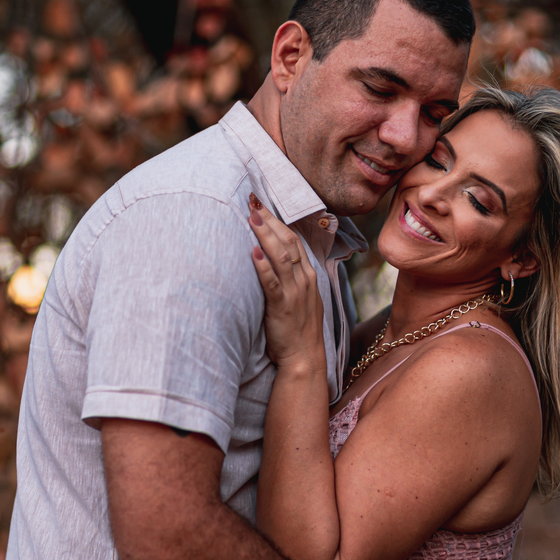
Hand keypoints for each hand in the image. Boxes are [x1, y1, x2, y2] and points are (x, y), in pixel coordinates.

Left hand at [249, 196, 324, 368]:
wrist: (304, 358)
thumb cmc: (297, 329)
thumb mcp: (299, 297)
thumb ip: (289, 277)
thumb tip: (270, 258)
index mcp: (307, 275)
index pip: (293, 240)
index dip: (277, 220)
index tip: (261, 204)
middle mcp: (303, 280)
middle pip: (287, 242)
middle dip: (270, 220)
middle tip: (252, 200)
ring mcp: (294, 293)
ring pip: (281, 257)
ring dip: (265, 235)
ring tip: (251, 217)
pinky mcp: (282, 308)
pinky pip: (272, 283)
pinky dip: (263, 267)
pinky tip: (253, 253)